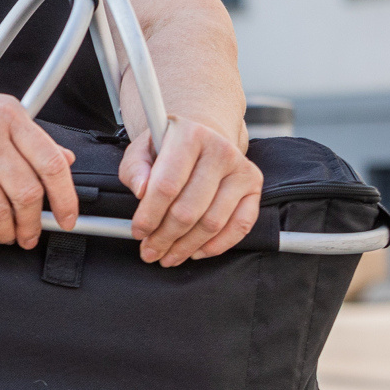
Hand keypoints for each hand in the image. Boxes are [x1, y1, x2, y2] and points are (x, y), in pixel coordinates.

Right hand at [0, 86, 79, 249]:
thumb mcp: (0, 113)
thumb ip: (34, 137)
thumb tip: (66, 161)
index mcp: (9, 114)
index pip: (50, 162)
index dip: (65, 197)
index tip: (68, 218)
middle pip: (25, 192)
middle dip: (32, 223)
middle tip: (32, 234)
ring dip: (7, 232)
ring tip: (8, 235)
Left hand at [119, 115, 260, 265]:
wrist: (204, 134)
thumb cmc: (169, 146)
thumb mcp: (141, 149)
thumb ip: (134, 169)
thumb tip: (141, 191)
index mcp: (189, 135)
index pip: (167, 185)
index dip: (149, 215)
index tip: (138, 232)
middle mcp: (219, 150)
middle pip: (189, 209)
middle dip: (165, 237)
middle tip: (150, 251)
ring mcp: (241, 169)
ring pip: (212, 222)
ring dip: (187, 246)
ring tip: (169, 255)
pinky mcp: (254, 185)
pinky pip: (240, 225)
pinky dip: (216, 245)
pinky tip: (196, 251)